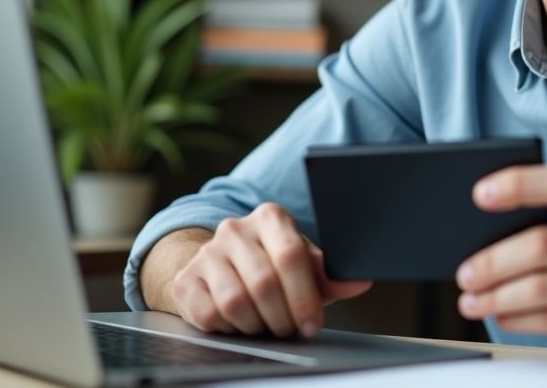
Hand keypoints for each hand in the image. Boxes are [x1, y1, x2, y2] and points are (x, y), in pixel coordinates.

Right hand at [170, 203, 371, 336]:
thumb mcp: (304, 267)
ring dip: (257, 324)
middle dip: (282, 316)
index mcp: (270, 217)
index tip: (311, 323)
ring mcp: (207, 252)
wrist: (221, 268)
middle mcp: (235, 228)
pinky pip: (210, 315)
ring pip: (235, 302)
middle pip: (264, 283)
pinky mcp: (186, 279)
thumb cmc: (272, 267)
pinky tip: (240, 321)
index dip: (304, 296)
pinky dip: (230, 328)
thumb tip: (360, 280)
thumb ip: (329, 275)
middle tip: (289, 328)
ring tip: (266, 323)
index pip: (290, 255)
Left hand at [455, 166, 546, 364]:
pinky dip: (518, 319)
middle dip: (492, 261)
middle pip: (542, 244)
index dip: (520, 184)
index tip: (480, 194)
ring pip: (542, 286)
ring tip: (473, 300)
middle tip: (465, 274)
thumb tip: (496, 229)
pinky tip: (502, 317)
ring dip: (497, 296)